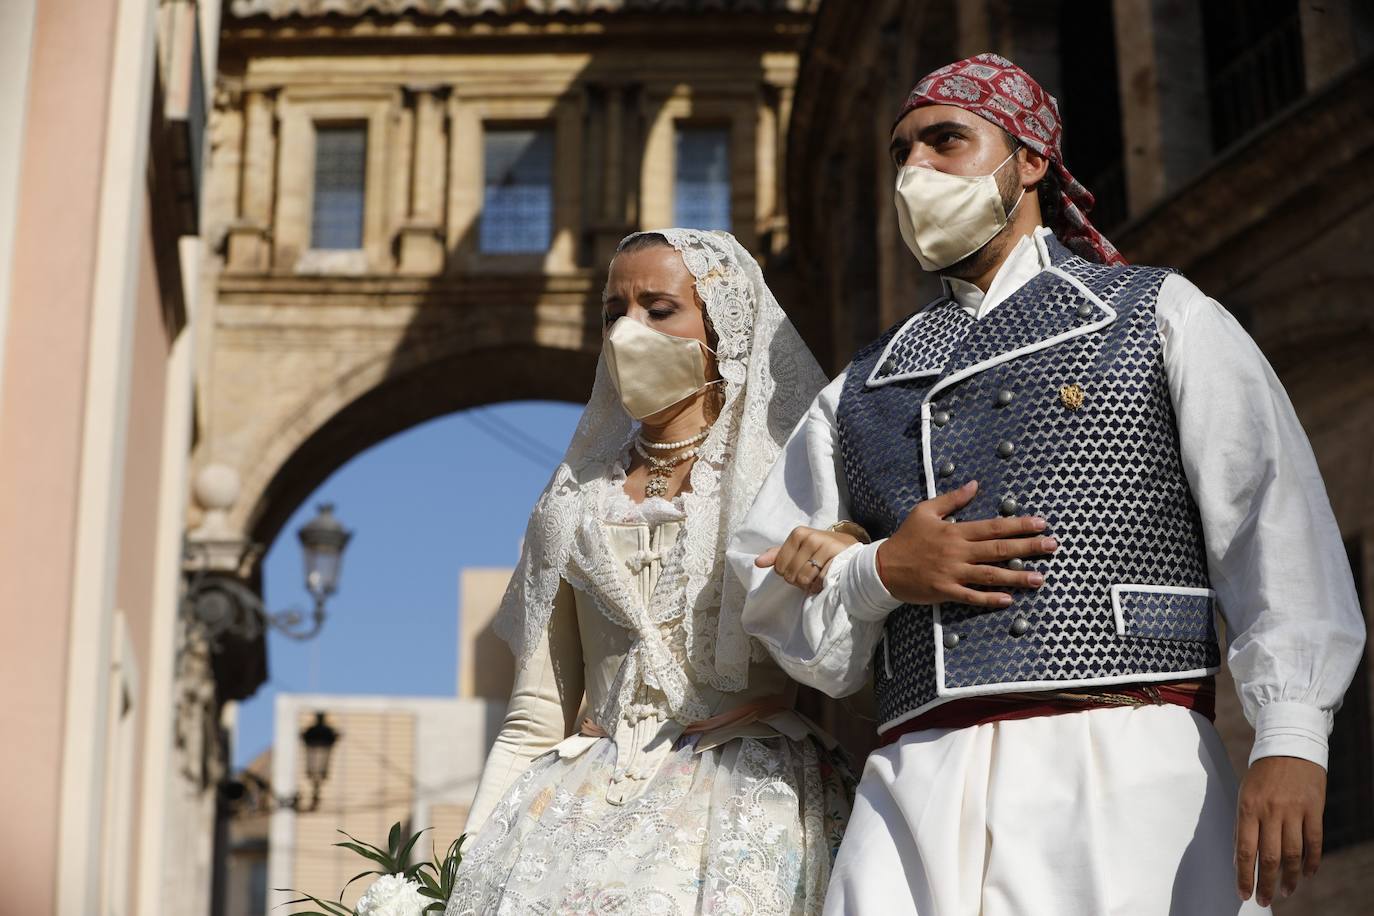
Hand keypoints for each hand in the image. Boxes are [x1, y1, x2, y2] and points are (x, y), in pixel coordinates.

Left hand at [755, 527, 860, 594]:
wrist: (850, 548)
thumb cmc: (820, 550)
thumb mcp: (798, 548)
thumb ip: (778, 555)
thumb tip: (758, 562)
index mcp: (798, 534)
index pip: (780, 567)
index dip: (788, 574)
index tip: (800, 568)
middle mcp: (811, 538)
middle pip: (792, 575)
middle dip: (800, 580)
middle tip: (811, 573)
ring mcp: (825, 547)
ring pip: (804, 580)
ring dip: (810, 585)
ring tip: (818, 576)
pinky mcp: (838, 559)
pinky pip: (820, 582)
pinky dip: (821, 586)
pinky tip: (827, 579)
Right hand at [874, 480, 1056, 605]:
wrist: (883, 567)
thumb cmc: (907, 538)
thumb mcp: (925, 511)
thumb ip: (952, 500)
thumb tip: (974, 485)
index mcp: (955, 531)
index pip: (993, 527)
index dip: (1019, 525)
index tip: (1041, 524)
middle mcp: (957, 552)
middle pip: (999, 550)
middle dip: (1028, 547)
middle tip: (1052, 546)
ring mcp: (952, 573)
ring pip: (990, 575)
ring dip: (1017, 577)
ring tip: (1040, 578)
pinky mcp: (946, 591)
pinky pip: (972, 596)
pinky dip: (990, 599)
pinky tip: (1009, 600)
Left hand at [1235, 755, 1326, 906]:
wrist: (1289, 748)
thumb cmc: (1262, 776)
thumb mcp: (1244, 795)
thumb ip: (1243, 826)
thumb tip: (1238, 859)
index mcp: (1247, 807)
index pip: (1244, 850)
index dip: (1243, 875)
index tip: (1243, 894)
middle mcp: (1270, 811)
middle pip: (1269, 857)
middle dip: (1265, 883)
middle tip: (1264, 900)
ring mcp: (1294, 811)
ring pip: (1292, 854)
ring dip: (1289, 877)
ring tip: (1285, 891)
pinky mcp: (1314, 809)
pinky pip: (1314, 842)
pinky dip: (1312, 862)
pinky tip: (1307, 874)